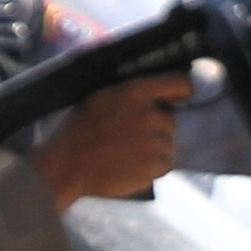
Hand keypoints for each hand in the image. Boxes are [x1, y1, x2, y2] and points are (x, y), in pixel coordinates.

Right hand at [31, 74, 190, 207]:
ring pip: (168, 145)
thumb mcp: (103, 97)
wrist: (68, 166)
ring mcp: (155, 142)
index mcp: (137, 92)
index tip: (179, 98)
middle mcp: (151, 115)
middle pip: (170, 121)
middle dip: (156, 128)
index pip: (179, 82)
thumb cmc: (79, 130)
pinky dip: (152, 168)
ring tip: (128, 155)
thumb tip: (162, 96)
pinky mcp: (155, 167)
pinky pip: (165, 165)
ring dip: (154, 150)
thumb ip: (133, 94)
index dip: (182, 91)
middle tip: (130, 137)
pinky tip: (131, 167)